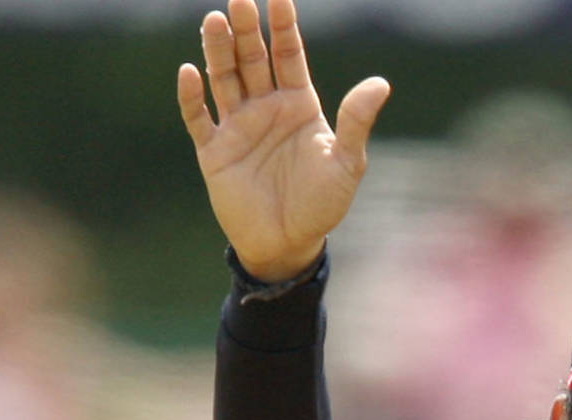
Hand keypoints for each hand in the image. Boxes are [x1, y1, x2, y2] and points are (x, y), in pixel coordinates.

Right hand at [177, 0, 389, 281]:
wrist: (290, 244)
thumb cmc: (323, 204)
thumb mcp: (347, 163)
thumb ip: (356, 122)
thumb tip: (381, 84)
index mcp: (300, 105)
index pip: (289, 55)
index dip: (284, 25)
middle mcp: (266, 108)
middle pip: (253, 58)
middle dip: (248, 29)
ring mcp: (238, 127)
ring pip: (224, 79)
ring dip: (218, 51)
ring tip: (215, 20)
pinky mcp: (214, 151)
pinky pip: (198, 118)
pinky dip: (192, 96)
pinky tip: (190, 72)